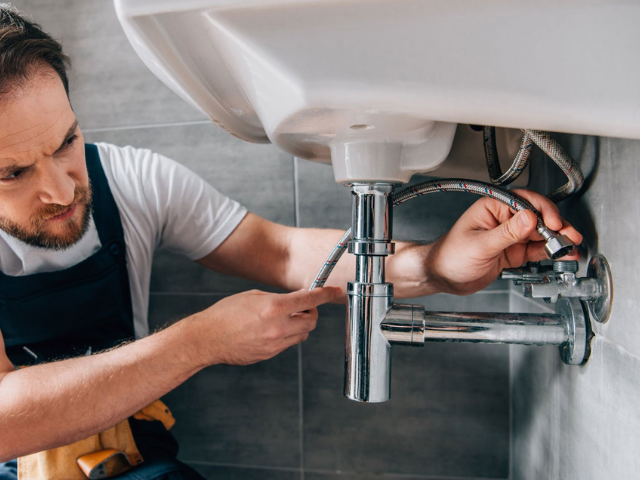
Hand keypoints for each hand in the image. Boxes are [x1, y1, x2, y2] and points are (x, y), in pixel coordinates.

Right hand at [191, 287, 340, 365]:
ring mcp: (275, 344)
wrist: (207, 339)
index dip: (326, 295)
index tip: (335, 291)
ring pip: (302, 335)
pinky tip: (270, 330)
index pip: (310, 300)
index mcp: (274, 307)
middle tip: (302, 307)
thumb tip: (298, 300)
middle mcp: (278, 327)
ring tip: (282, 319)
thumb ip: (279, 298)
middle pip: (311, 321)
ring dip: (299, 325)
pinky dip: (287, 336)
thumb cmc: (226, 314)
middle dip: (310, 313)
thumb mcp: (254, 296)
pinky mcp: (270, 355)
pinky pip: (288, 344)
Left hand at [426, 189, 582, 294]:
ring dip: (556, 239)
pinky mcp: (513, 251)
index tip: (553, 223)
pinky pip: (535, 249)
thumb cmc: (450, 256)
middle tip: (569, 236)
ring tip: (570, 246)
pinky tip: (560, 253)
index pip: (524, 201)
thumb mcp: (480, 245)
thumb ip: (506, 233)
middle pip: (538, 216)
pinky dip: (549, 251)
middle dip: (556, 225)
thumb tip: (529, 218)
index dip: (542, 210)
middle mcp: (503, 218)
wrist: (443, 277)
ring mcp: (510, 235)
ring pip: (540, 233)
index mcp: (492, 207)